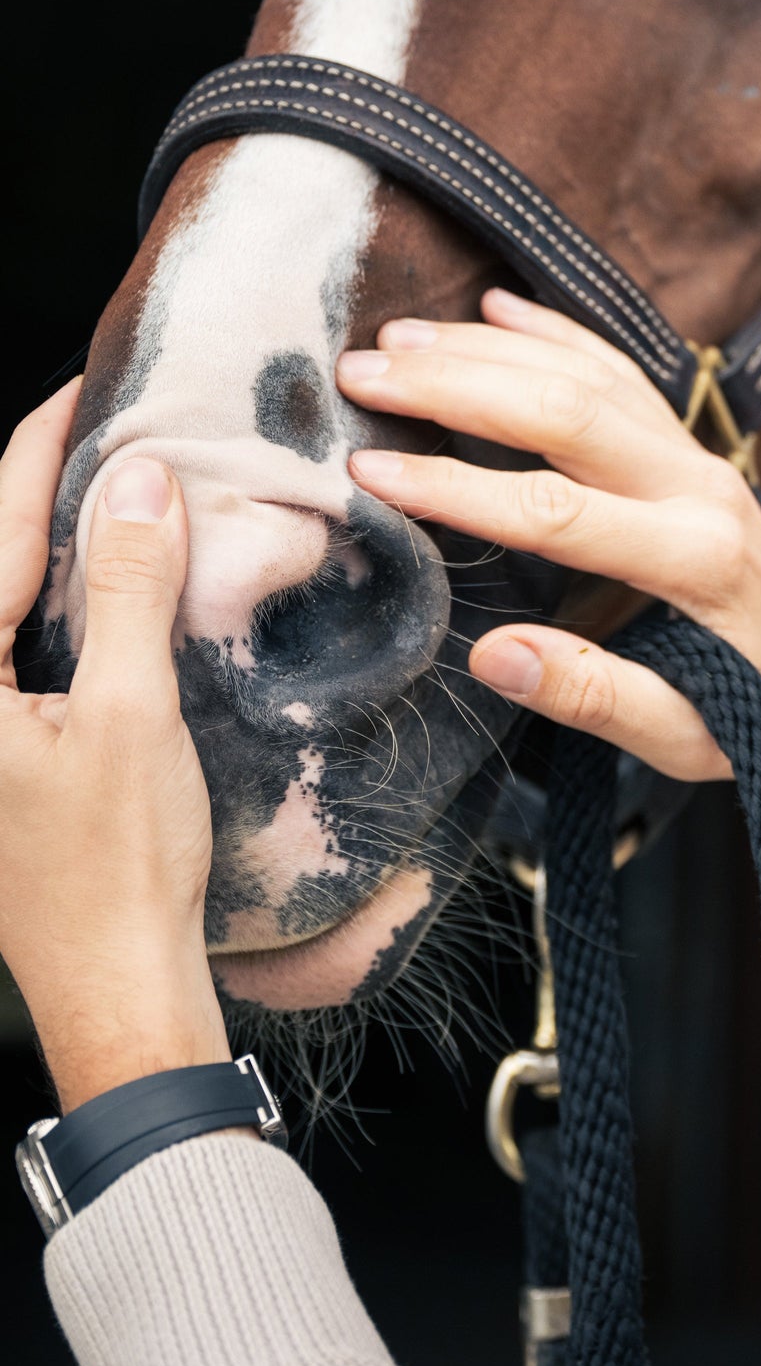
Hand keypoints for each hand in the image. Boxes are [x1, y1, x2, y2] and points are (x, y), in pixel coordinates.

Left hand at [0, 384, 225, 1112]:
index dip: (42, 450)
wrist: (115, 978)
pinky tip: (107, 577)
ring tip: (113, 482)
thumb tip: (141, 483)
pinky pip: (17, 642)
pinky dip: (60, 598)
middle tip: (105, 424)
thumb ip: (129, 591)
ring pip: (1, 599)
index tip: (89, 387)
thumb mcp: (133, 713)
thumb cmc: (119, 860)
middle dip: (39, 483)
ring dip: (51, 538)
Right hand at [340, 290, 760, 838]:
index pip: (555, 509)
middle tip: (362, 373)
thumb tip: (492, 653)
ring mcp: (699, 458)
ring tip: (398, 338)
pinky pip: (622, 372)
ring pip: (590, 376)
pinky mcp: (693, 450)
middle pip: (568, 410)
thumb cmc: (759, 718)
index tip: (369, 470)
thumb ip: (593, 695)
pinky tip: (498, 306)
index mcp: (694, 558)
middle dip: (457, 385)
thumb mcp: (682, 732)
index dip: (455, 487)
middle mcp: (699, 488)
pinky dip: (558, 333)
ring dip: (491, 349)